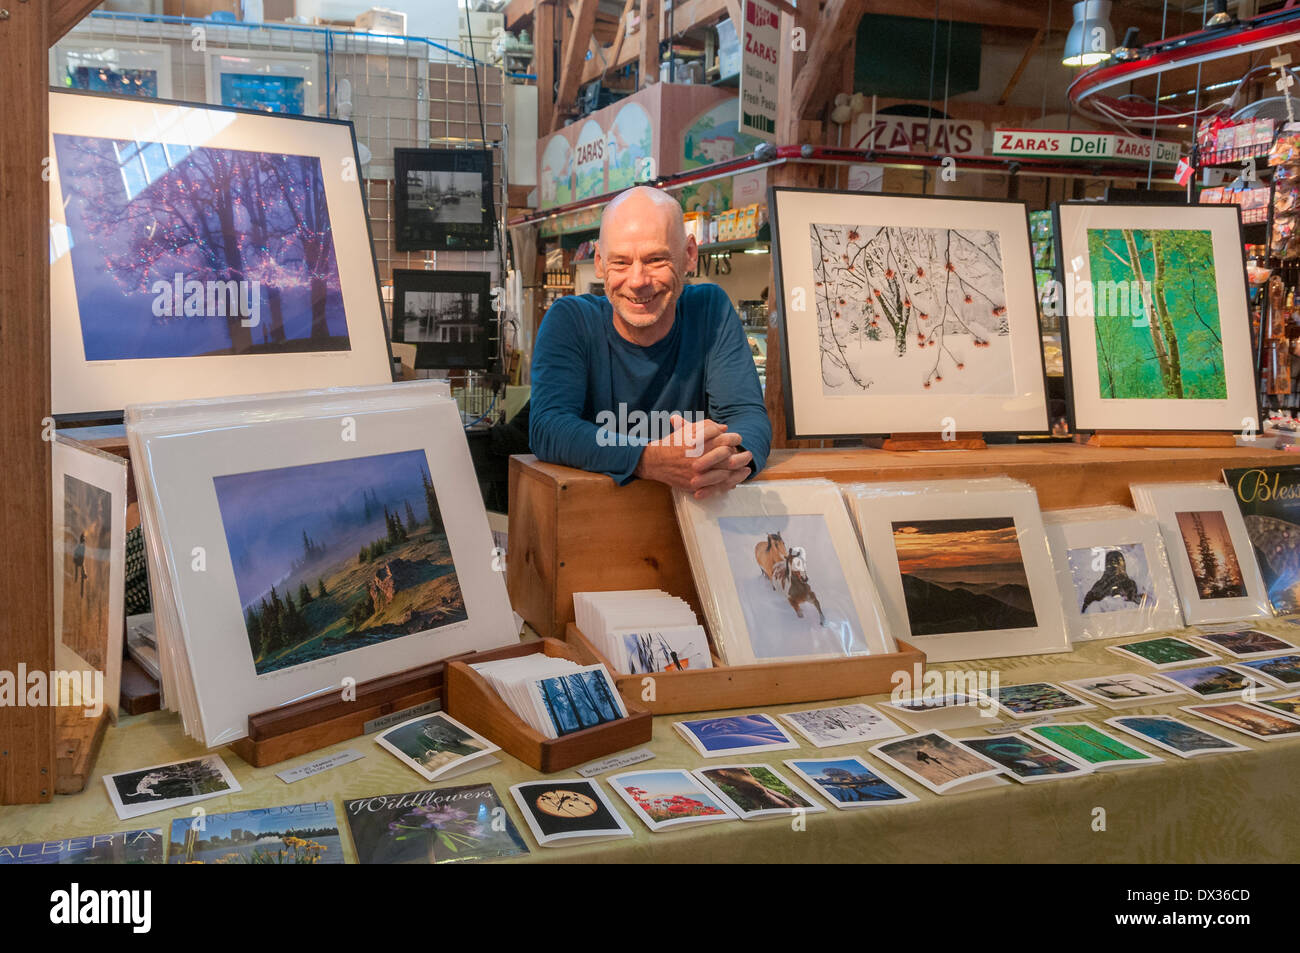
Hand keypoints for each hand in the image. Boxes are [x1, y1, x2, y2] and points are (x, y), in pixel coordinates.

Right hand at [634, 415, 751, 497]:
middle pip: (727, 456)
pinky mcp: (694, 483)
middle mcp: (698, 457)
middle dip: (741, 455)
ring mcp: (696, 472)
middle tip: (748, 455)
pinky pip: (715, 486)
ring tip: (746, 468)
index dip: (734, 438)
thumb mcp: (688, 430)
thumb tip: (725, 428)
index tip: (738, 440)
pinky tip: (735, 481)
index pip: (724, 439)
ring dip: (738, 470)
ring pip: (724, 472)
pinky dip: (727, 484)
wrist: (655, 461)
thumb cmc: (673, 443)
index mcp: (699, 442)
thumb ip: (706, 427)